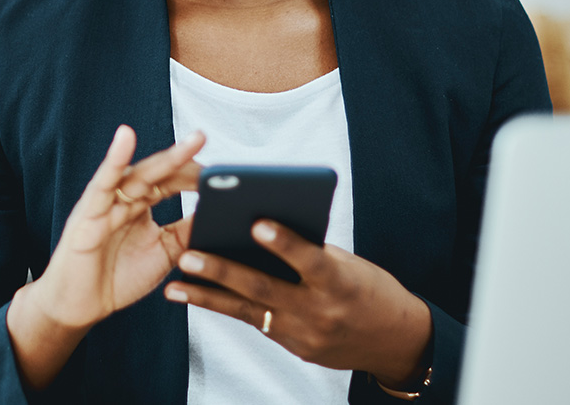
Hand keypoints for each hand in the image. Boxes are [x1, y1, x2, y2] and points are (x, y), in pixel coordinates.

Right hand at [34, 124, 203, 328]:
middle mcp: (124, 196)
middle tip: (203, 137)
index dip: (193, 175)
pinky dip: (113, 160)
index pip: (171, 181)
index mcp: (141, 203)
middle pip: (158, 172)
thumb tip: (219, 212)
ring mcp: (107, 202)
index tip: (220, 172)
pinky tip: (125, 137)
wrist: (78, 307)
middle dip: (183, 157)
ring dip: (164, 158)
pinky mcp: (88, 213)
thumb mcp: (164, 253)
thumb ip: (187, 231)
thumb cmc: (117, 277)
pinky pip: (102, 183)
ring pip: (138, 174)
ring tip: (189, 140)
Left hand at [165, 220, 432, 388]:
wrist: (394, 342)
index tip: (256, 222)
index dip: (284, 242)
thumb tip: (263, 229)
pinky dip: (224, 308)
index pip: (309, 260)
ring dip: (208, 296)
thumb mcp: (349, 264)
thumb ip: (310, 250)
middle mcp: (319, 312)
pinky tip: (194, 296)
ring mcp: (304, 335)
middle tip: (189, 254)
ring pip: (249, 312)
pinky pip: (255, 323)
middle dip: (223, 271)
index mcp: (339, 283)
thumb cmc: (370, 287)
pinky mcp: (294, 348)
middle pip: (265, 289)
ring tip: (176, 284)